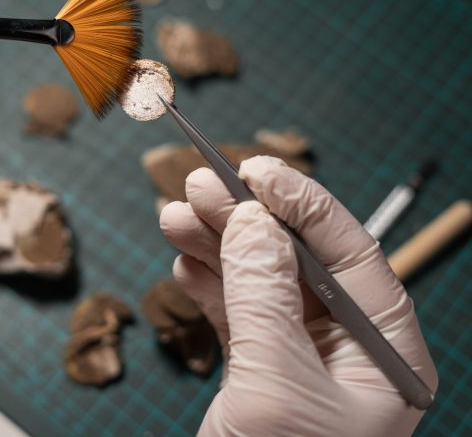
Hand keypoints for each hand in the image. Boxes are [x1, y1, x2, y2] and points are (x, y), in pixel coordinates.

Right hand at [160, 156, 437, 436]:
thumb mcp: (275, 384)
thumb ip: (265, 297)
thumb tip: (253, 220)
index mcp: (384, 356)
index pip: (352, 257)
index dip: (304, 206)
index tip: (256, 173)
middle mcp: (349, 352)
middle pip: (298, 262)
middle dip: (245, 220)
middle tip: (196, 185)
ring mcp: (304, 360)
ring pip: (260, 281)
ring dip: (215, 246)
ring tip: (173, 216)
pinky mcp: (263, 371)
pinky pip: (237, 312)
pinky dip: (207, 283)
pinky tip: (182, 260)